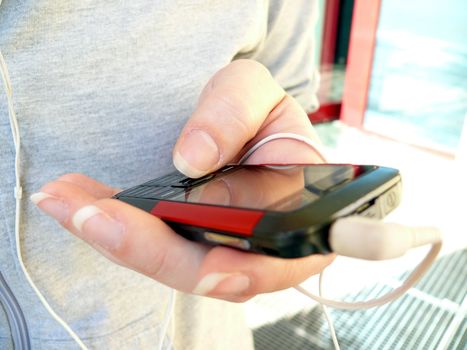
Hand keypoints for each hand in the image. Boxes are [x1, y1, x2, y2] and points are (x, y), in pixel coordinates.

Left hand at [32, 60, 333, 301]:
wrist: (244, 125)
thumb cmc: (259, 111)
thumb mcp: (254, 91)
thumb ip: (235, 113)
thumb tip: (196, 159)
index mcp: (303, 214)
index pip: (268, 246)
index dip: (224, 244)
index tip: (171, 213)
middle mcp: (269, 250)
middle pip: (211, 272)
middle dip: (147, 248)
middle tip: (88, 213)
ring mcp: (229, 257)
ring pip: (174, 268)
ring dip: (117, 241)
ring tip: (64, 201)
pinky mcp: (195, 252)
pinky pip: (156, 252)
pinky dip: (114, 232)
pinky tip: (74, 205)